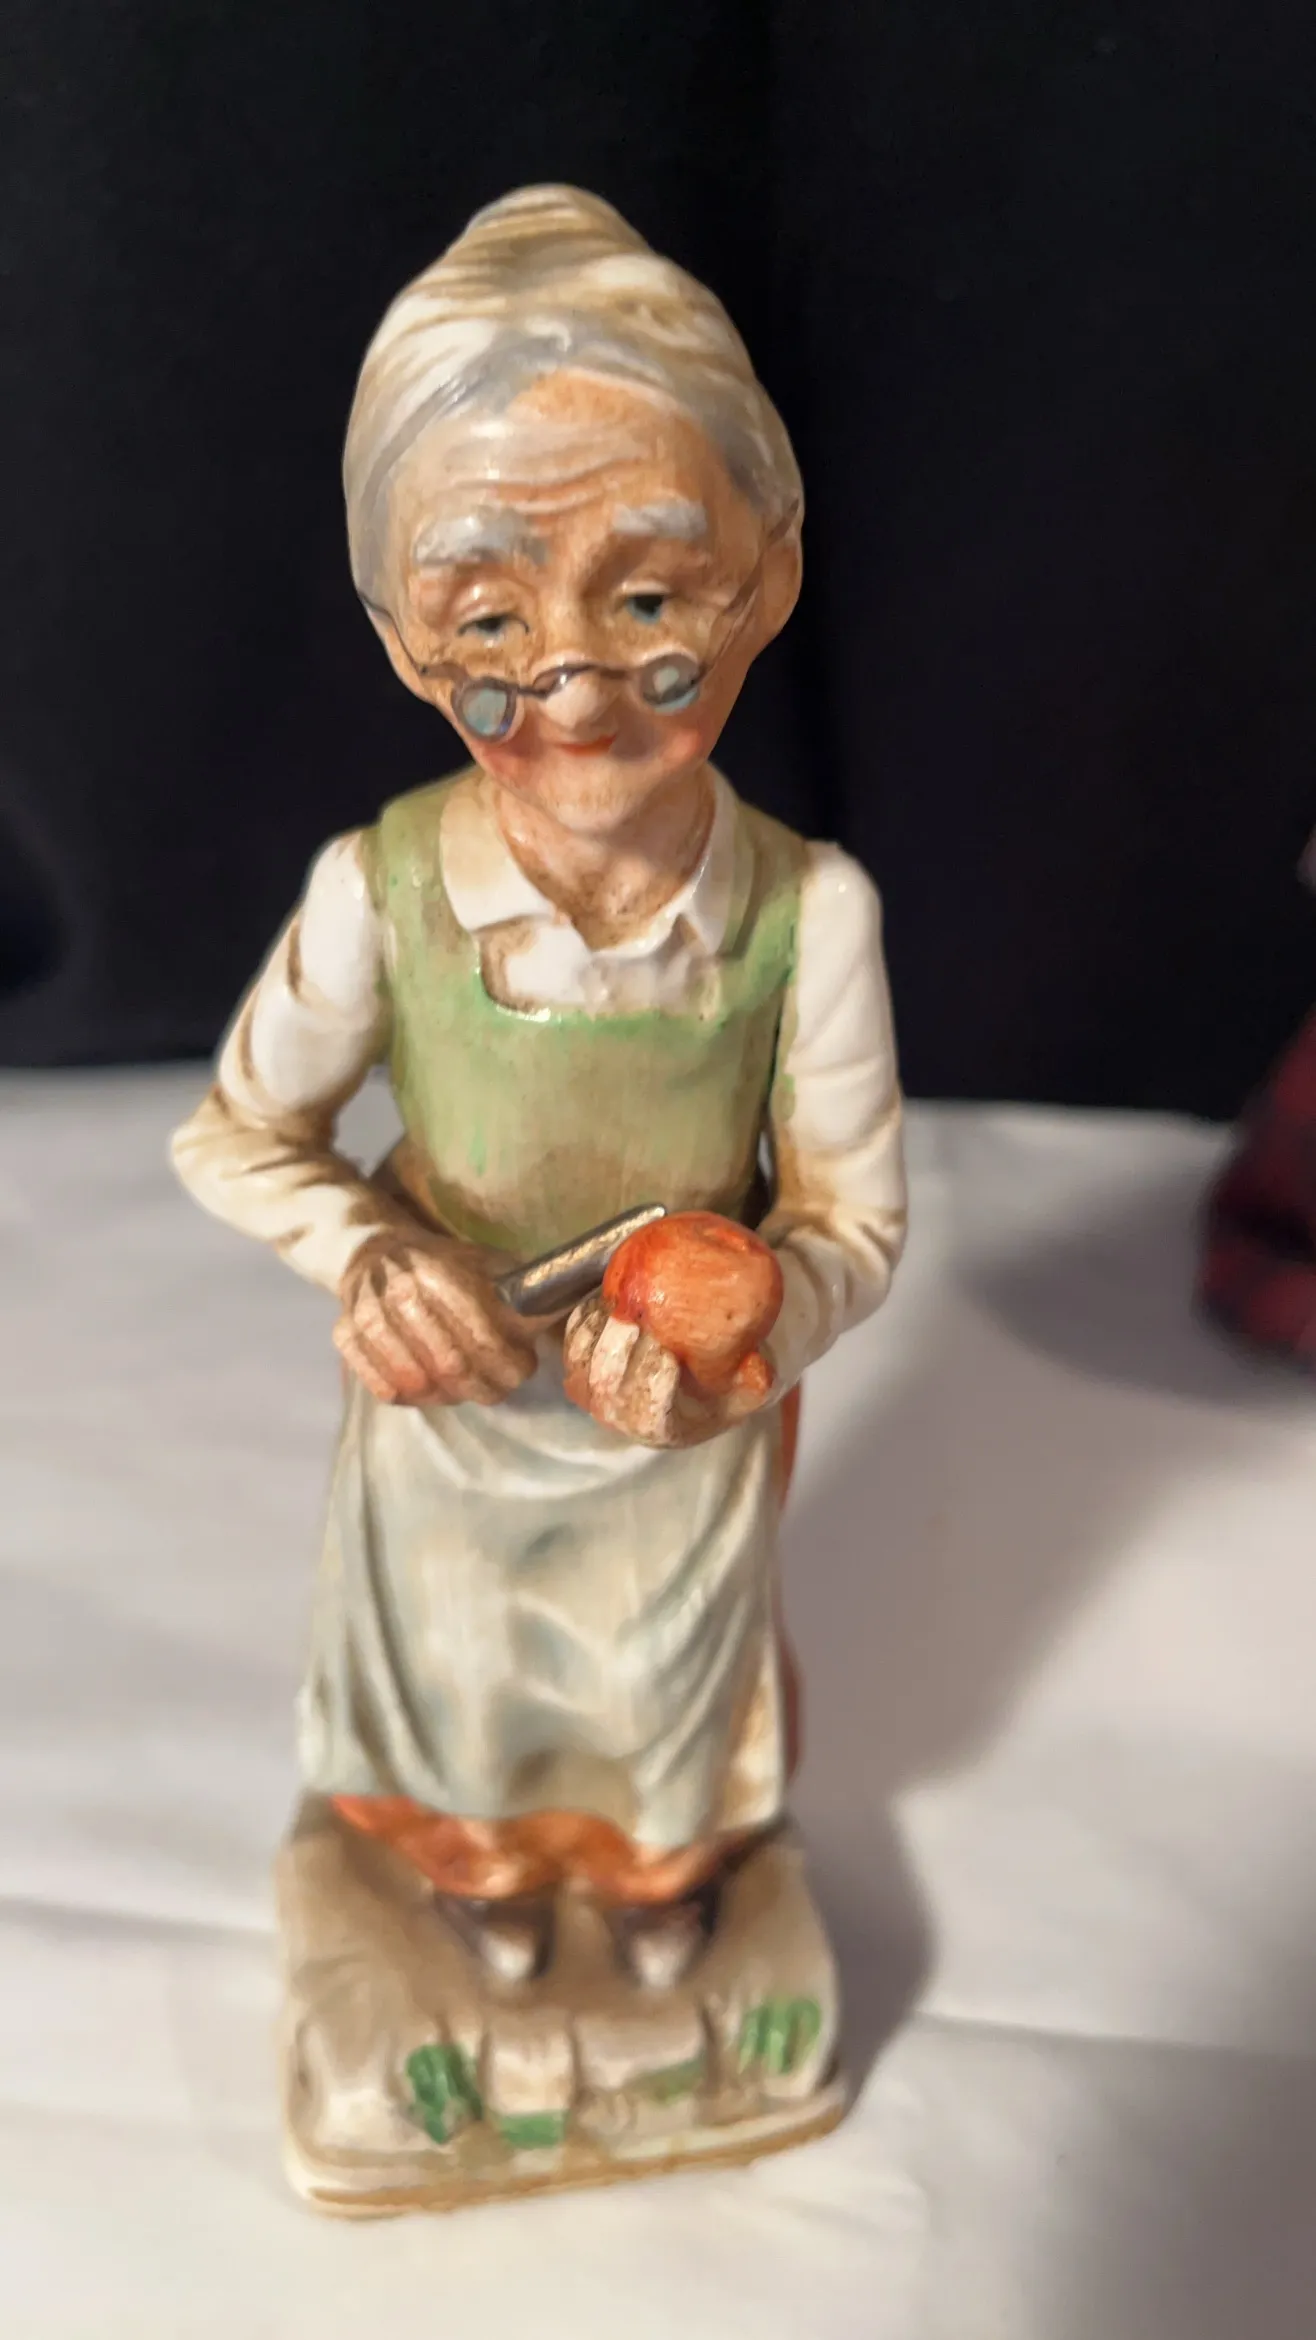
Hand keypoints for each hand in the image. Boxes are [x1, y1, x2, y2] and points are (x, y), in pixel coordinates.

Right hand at [334, 1232, 541, 1406]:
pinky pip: (383, 1389)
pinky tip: (432, 1389)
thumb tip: (586, 1301)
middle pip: (452, 1366)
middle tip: (497, 1387)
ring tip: (467, 1388)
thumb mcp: (489, 1265)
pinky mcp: (344, 1337)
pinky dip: (414, 1398)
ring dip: (451, 1395)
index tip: (520, 1367)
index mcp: (440, 1270)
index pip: (483, 1337)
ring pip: (417, 1383)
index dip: (509, 1364)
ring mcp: (366, 1315)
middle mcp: (398, 1291)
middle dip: (485, 1386)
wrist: (376, 1251)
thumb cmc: (445, 1265)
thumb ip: (530, 1291)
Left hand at [562, 1293, 773, 1447]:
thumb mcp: (750, 1386)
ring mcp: (597, 1395)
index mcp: (663, 1429)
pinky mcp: (580, 1366)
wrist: (688, 1374)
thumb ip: (756, 1382)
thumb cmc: (719, 1382)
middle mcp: (624, 1418)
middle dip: (617, 1353)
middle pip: (608, 1390)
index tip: (671, 1355)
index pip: (651, 1415)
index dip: (655, 1386)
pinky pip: (572, 1344)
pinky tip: (605, 1298)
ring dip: (596, 1334)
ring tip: (620, 1304)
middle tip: (638, 1320)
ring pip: (582, 1367)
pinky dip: (583, 1321)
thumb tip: (758, 1368)